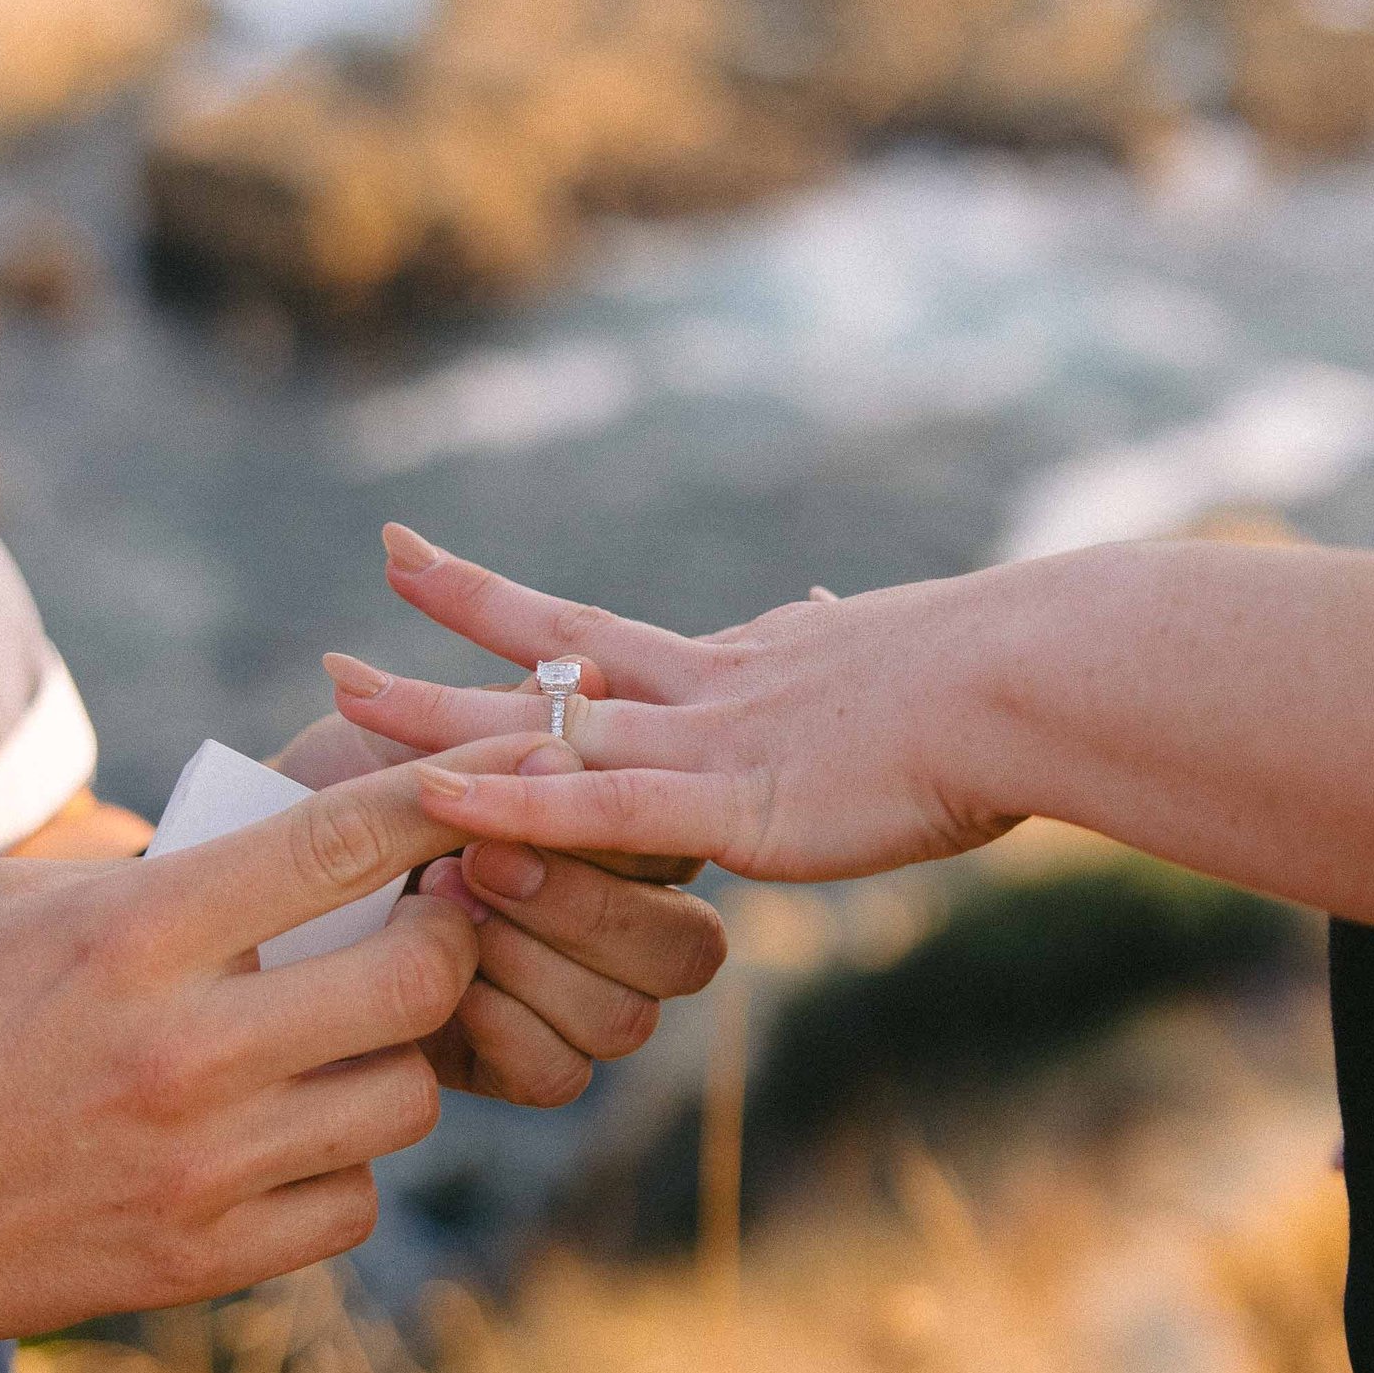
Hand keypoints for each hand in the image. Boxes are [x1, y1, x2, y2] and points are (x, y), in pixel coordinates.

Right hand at [0, 754, 512, 1372]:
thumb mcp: (4, 898)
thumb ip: (142, 857)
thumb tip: (266, 813)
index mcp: (136, 933)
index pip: (343, 841)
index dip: (449, 799)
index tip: (508, 775)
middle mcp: (186, 1049)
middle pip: (420, 977)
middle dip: (446, 942)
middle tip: (418, 930)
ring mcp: (203, 1166)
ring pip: (406, 1099)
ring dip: (396, 1061)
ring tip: (332, 1042)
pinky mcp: (203, 1261)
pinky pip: (352, 1204)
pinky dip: (342, 1166)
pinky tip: (284, 1136)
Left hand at [270, 704, 725, 1104]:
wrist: (251, 878)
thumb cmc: (350, 792)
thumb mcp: (417, 742)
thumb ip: (506, 719)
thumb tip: (589, 678)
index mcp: (626, 842)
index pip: (673, 850)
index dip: (611, 831)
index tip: (521, 790)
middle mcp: (623, 930)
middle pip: (681, 950)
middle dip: (581, 905)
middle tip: (473, 862)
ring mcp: (580, 1006)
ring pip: (625, 1019)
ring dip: (534, 965)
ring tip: (439, 912)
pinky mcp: (524, 1068)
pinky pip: (558, 1074)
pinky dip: (506, 1030)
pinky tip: (444, 988)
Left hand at [321, 525, 1021, 883]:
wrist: (1037, 685)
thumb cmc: (999, 684)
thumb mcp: (890, 653)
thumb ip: (833, 642)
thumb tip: (812, 602)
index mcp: (742, 669)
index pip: (594, 631)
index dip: (505, 608)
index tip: (424, 565)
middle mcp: (708, 695)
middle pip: (547, 660)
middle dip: (446, 637)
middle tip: (353, 610)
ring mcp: (713, 747)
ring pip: (546, 730)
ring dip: (438, 719)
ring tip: (336, 695)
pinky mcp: (739, 805)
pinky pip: (602, 806)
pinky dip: (515, 805)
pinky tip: (435, 802)